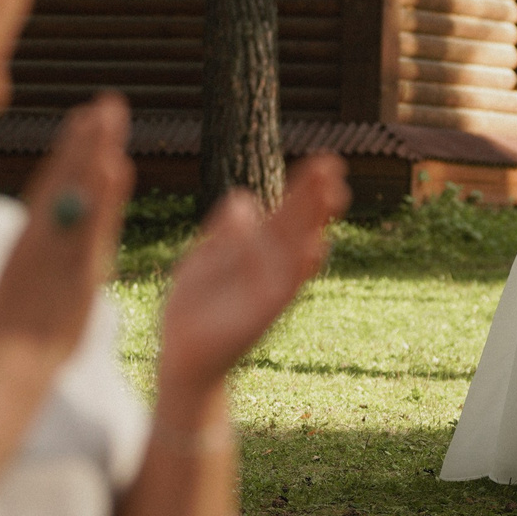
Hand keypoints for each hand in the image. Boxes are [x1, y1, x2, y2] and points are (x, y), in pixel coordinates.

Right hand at [0, 94, 131, 370]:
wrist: (13, 366)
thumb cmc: (15, 333)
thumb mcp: (24, 286)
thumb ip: (42, 260)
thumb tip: (57, 246)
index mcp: (32, 241)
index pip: (56, 185)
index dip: (73, 151)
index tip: (88, 119)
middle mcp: (46, 238)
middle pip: (68, 178)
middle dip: (87, 138)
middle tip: (107, 102)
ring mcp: (60, 250)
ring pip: (79, 191)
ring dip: (95, 150)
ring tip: (111, 115)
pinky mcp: (76, 268)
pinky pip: (92, 223)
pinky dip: (103, 193)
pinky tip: (116, 165)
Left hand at [157, 153, 349, 405]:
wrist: (182, 355)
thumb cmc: (195, 307)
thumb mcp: (204, 259)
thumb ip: (223, 231)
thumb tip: (243, 197)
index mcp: (255, 250)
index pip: (287, 212)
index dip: (304, 187)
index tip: (324, 160)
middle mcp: (270, 267)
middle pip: (299, 226)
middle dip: (316, 197)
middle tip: (335, 165)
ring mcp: (270, 291)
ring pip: (300, 251)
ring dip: (316, 224)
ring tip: (332, 195)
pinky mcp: (263, 315)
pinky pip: (285, 289)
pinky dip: (298, 270)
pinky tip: (312, 247)